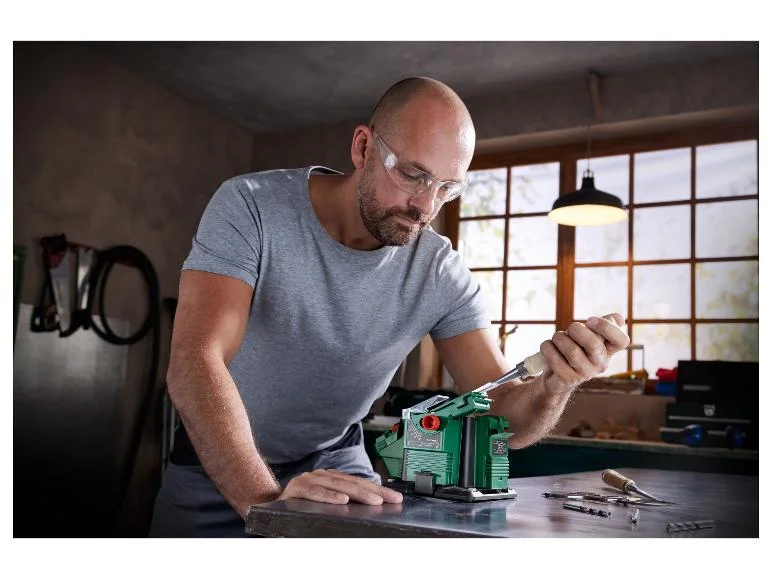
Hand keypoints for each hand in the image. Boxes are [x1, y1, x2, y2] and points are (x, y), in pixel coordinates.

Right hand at [278, 468, 402, 504]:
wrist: (270, 506)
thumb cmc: (302, 507)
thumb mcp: (326, 503)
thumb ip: (345, 501)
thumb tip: (372, 505)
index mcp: (332, 478)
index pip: (360, 483)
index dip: (378, 490)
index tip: (395, 498)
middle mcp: (323, 475)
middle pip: (352, 483)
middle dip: (374, 492)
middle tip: (389, 500)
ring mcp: (310, 479)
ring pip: (337, 485)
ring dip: (357, 493)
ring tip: (373, 500)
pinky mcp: (297, 488)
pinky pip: (315, 492)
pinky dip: (329, 496)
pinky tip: (342, 500)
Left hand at [540, 313, 629, 395]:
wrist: (555, 375)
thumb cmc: (574, 349)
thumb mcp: (588, 335)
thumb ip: (601, 326)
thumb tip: (617, 318)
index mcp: (608, 350)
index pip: (622, 340)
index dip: (607, 327)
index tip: (590, 320)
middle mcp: (600, 364)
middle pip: (594, 344)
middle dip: (576, 329)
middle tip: (570, 328)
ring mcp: (585, 374)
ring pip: (572, 350)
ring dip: (559, 338)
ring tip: (556, 338)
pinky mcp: (568, 379)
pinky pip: (555, 359)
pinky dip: (547, 347)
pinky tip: (548, 348)